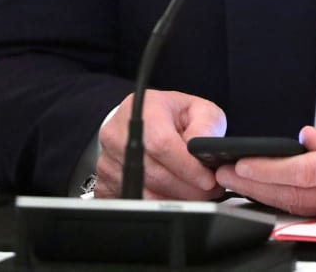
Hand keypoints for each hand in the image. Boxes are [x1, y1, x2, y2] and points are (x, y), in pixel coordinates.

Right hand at [95, 89, 227, 199]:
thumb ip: (206, 126)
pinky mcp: (105, 181)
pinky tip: (175, 198)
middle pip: (153, 173)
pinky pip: (133, 202)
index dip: (186, 167)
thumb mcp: (199, 109)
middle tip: (210, 192)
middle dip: (187, 188)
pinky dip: (158, 206)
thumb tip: (203, 148)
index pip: (161, 144)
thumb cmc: (173, 115)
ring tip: (197, 194)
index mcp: (143, 110)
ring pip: (144, 192)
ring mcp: (108, 160)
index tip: (207, 180)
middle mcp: (118, 134)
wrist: (147, 120)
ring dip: (175, 199)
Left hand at [215, 100, 315, 217]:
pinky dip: (290, 201)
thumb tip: (300, 142)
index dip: (264, 170)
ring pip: (303, 207)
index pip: (300, 173)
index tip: (237, 163)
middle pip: (295, 196)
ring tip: (239, 182)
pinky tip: (272, 191)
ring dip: (267, 196)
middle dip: (255, 187)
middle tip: (224, 175)